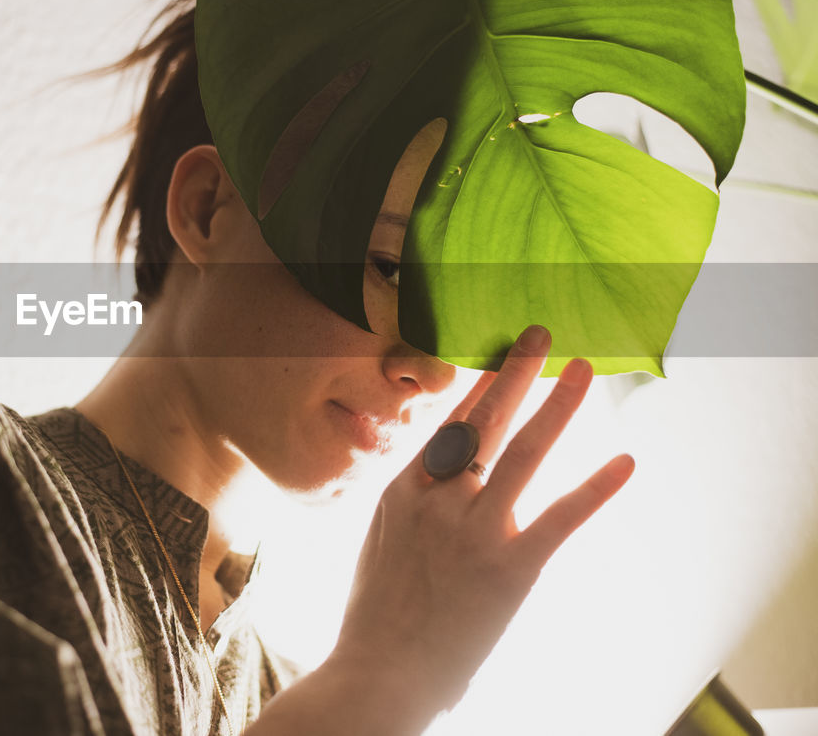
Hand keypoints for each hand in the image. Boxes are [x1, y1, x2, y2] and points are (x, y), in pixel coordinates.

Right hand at [328, 324, 634, 717]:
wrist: (380, 672)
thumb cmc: (379, 615)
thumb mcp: (383, 543)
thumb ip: (415, 505)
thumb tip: (439, 477)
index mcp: (404, 491)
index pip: (448, 422)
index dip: (480, 384)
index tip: (501, 351)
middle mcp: (438, 500)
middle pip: (483, 421)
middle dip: (515, 371)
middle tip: (541, 332)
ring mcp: (474, 531)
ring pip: (522, 453)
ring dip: (557, 406)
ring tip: (582, 368)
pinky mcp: (510, 568)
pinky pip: (561, 518)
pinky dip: (597, 487)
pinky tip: (625, 461)